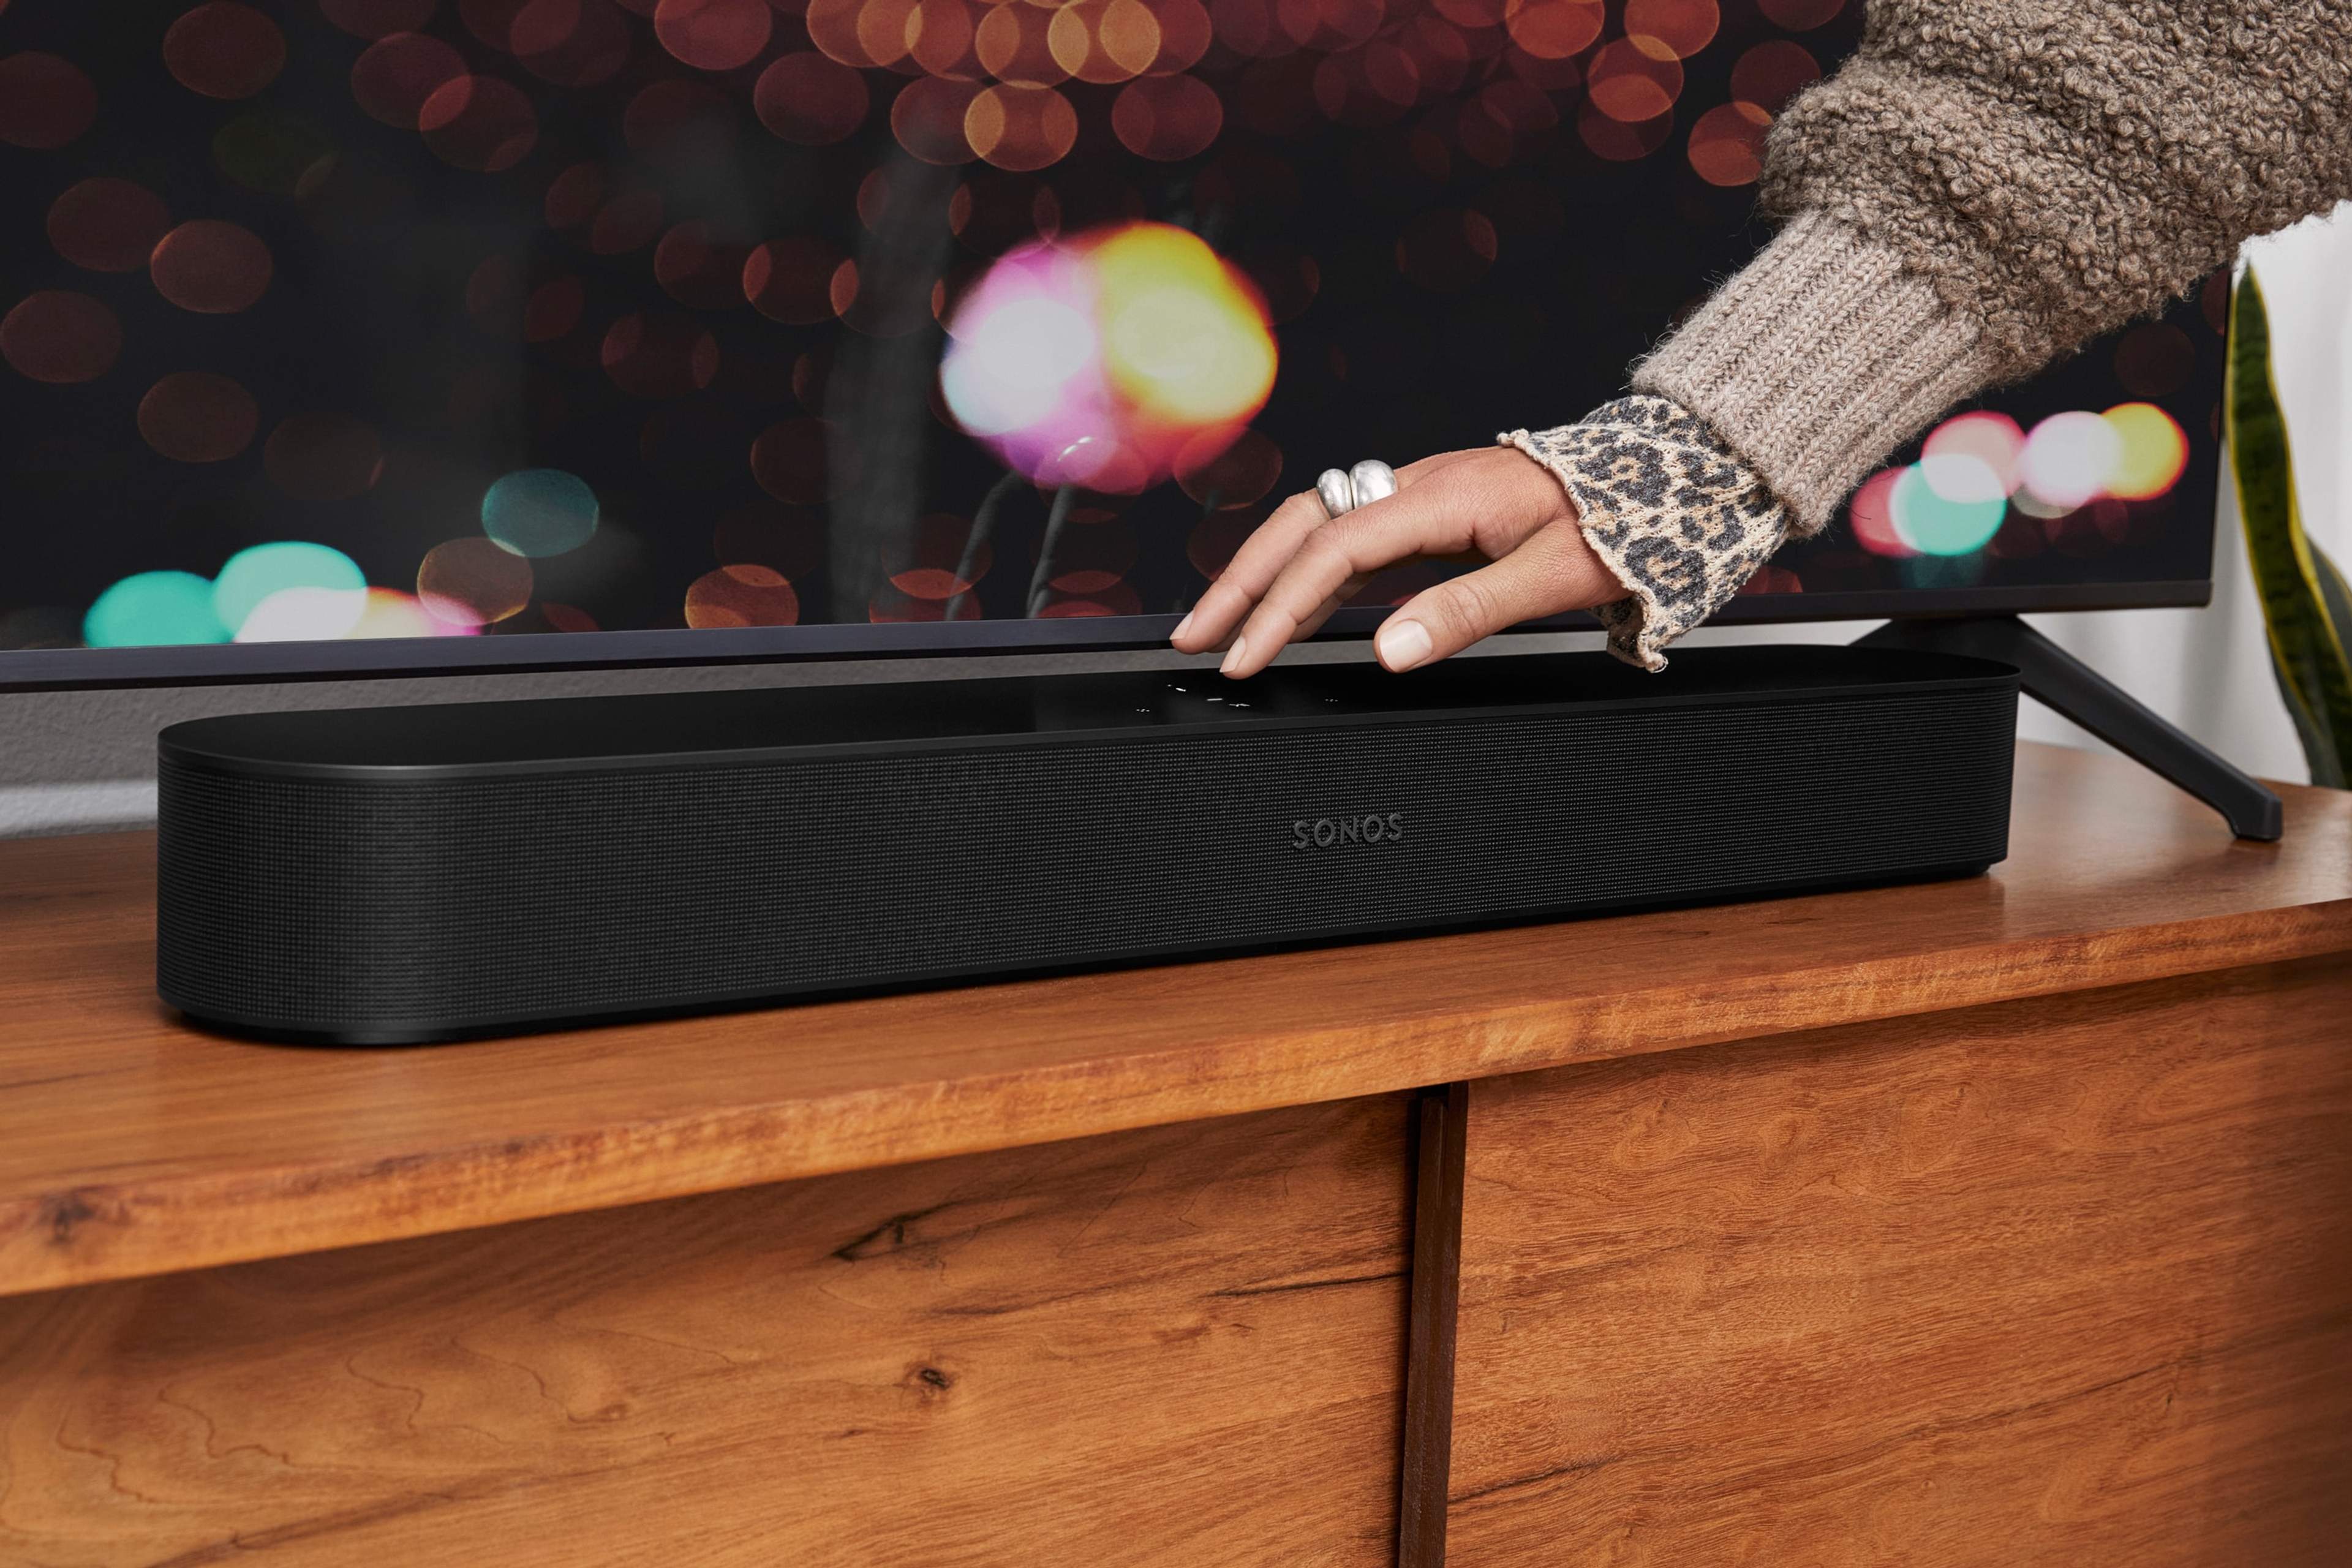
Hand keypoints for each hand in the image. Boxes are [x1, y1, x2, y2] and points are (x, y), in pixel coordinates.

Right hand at [1170, 445, 1623, 677]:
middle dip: (1239, 582)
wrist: (1663, 475)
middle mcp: (1419, 485)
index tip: (1248, 657)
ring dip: (1264, 574)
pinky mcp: (1430, 510)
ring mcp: (1420, 493)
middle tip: (1194, 636)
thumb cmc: (1618, 523)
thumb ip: (1467, 613)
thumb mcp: (1552, 579)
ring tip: (1223, 626)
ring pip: (1316, 525)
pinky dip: (1307, 574)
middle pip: (1300, 525)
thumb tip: (1389, 651)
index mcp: (1442, 497)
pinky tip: (1292, 610)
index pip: (1334, 551)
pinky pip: (1349, 537)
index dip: (1280, 607)